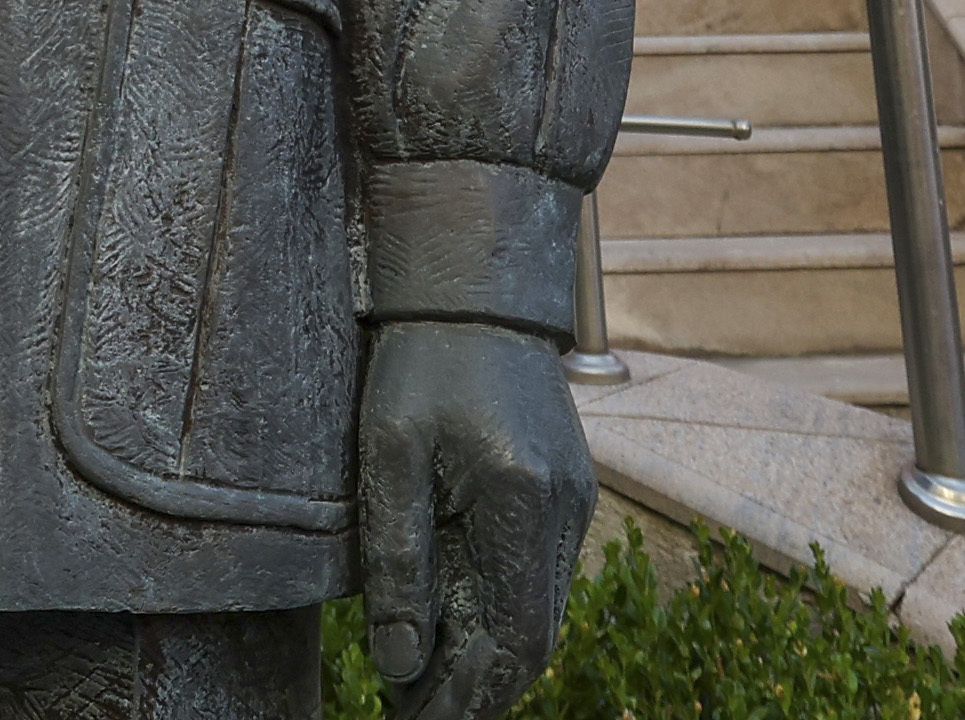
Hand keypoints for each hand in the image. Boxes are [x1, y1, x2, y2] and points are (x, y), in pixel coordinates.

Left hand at [354, 319, 592, 719]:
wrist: (476, 287)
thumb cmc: (423, 360)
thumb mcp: (390, 455)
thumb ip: (397, 562)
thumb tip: (401, 662)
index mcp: (522, 500)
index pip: (514, 640)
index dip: (468, 698)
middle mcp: (565, 510)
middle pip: (534, 639)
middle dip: (475, 689)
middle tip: (409, 713)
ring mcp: (574, 501)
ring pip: (540, 613)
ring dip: (486, 655)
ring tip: (417, 681)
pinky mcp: (567, 489)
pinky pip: (539, 575)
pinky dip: (499, 611)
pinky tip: (448, 621)